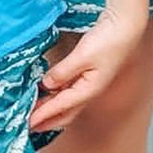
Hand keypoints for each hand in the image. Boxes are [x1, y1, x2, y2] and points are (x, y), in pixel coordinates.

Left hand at [28, 10, 145, 133]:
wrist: (125, 26)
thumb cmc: (108, 41)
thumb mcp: (81, 56)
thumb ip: (62, 72)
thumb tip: (46, 85)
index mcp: (88, 90)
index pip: (60, 108)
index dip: (43, 116)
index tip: (27, 124)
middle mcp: (88, 90)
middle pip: (65, 113)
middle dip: (47, 121)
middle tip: (29, 126)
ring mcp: (88, 82)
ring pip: (65, 103)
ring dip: (50, 109)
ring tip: (34, 111)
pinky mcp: (87, 72)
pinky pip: (68, 90)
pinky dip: (55, 95)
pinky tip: (47, 92)